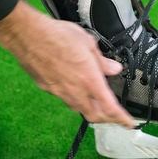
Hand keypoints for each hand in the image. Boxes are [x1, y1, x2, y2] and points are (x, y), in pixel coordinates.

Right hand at [0, 0, 134, 127]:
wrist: (28, 36)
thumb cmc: (57, 36)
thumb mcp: (88, 43)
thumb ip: (102, 61)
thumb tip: (114, 69)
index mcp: (90, 81)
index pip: (110, 109)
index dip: (122, 119)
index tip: (129, 123)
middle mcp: (75, 91)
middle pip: (94, 115)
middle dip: (106, 118)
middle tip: (113, 114)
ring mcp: (59, 92)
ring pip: (78, 108)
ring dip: (89, 108)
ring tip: (95, 101)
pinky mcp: (47, 89)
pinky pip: (64, 98)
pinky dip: (73, 97)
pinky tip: (73, 86)